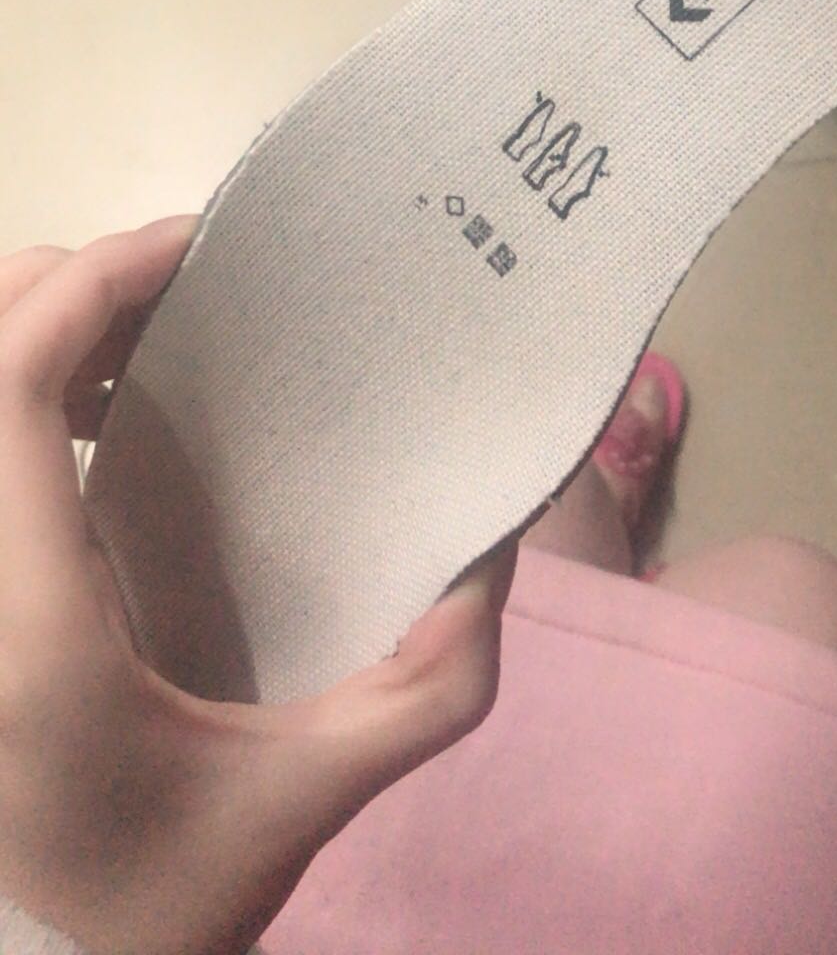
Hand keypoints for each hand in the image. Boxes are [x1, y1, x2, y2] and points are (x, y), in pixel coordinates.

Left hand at [0, 220, 515, 954]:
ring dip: (46, 328)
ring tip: (153, 328)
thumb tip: (491, 553)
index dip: (88, 285)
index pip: (8, 386)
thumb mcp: (309, 795)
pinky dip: (29, 384)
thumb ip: (426, 685)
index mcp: (33, 614)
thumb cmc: (166, 887)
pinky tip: (104, 407)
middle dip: (69, 282)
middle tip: (185, 276)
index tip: (190, 246)